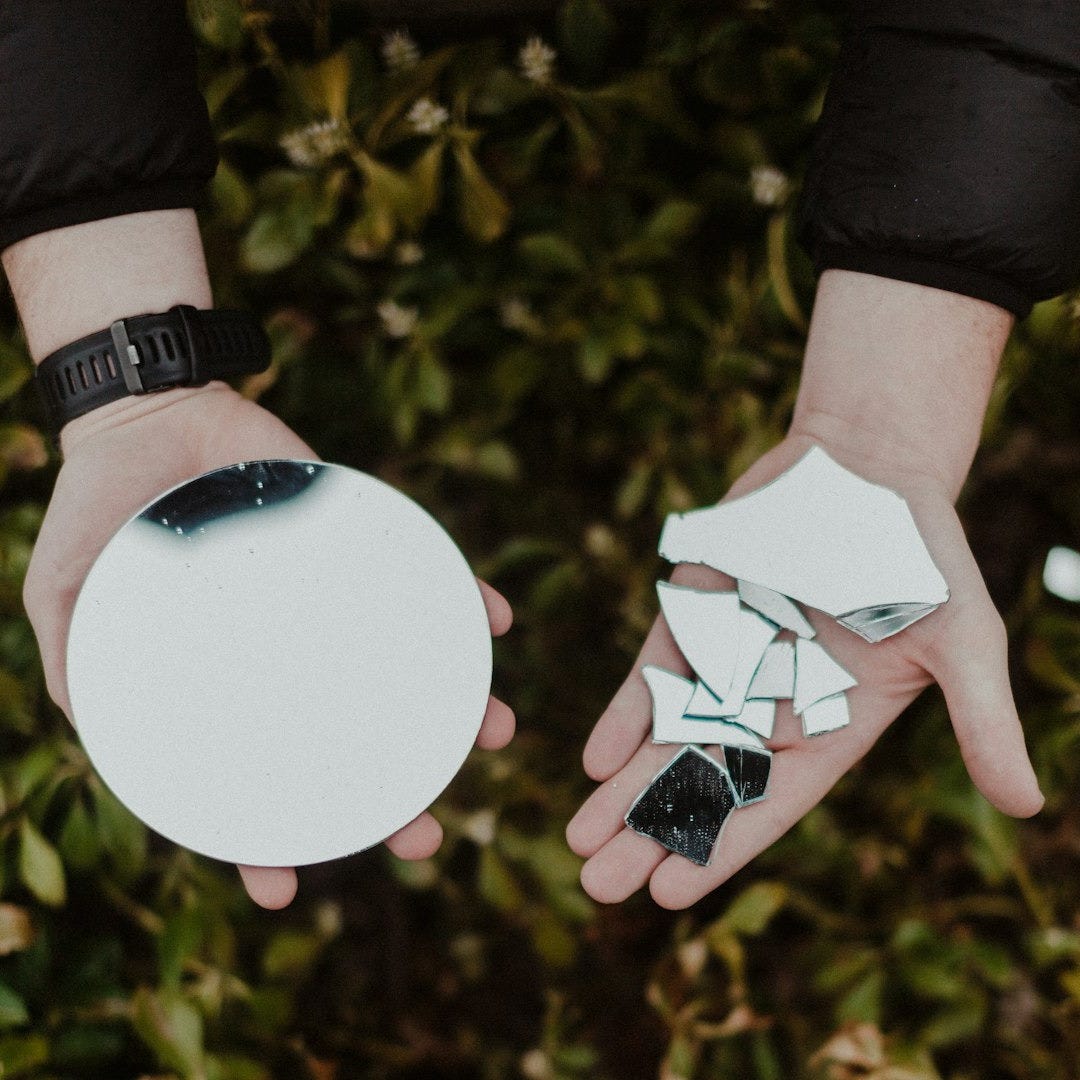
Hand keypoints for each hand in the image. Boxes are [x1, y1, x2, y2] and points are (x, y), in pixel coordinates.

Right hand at [22, 383, 514, 908]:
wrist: (150, 415)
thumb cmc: (100, 512)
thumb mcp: (65, 594)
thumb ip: (80, 666)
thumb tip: (96, 733)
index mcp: (226, 682)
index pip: (252, 776)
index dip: (263, 839)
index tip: (285, 894)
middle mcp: (289, 655)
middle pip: (348, 739)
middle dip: (391, 793)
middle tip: (425, 836)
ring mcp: (330, 603)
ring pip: (403, 669)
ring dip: (456, 706)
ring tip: (495, 732)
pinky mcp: (360, 541)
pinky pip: (424, 576)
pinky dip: (467, 598)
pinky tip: (498, 620)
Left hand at [566, 431, 1042, 907]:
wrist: (867, 469)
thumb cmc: (923, 554)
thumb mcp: (963, 636)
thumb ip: (980, 718)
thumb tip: (1027, 807)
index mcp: (831, 727)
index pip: (768, 803)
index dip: (719, 847)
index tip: (667, 892)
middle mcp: (771, 705)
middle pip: (703, 783)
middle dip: (651, 832)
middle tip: (597, 884)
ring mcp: (726, 663)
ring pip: (666, 738)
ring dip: (623, 788)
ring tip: (577, 840)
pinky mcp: (693, 618)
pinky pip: (652, 676)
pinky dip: (624, 713)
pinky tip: (592, 758)